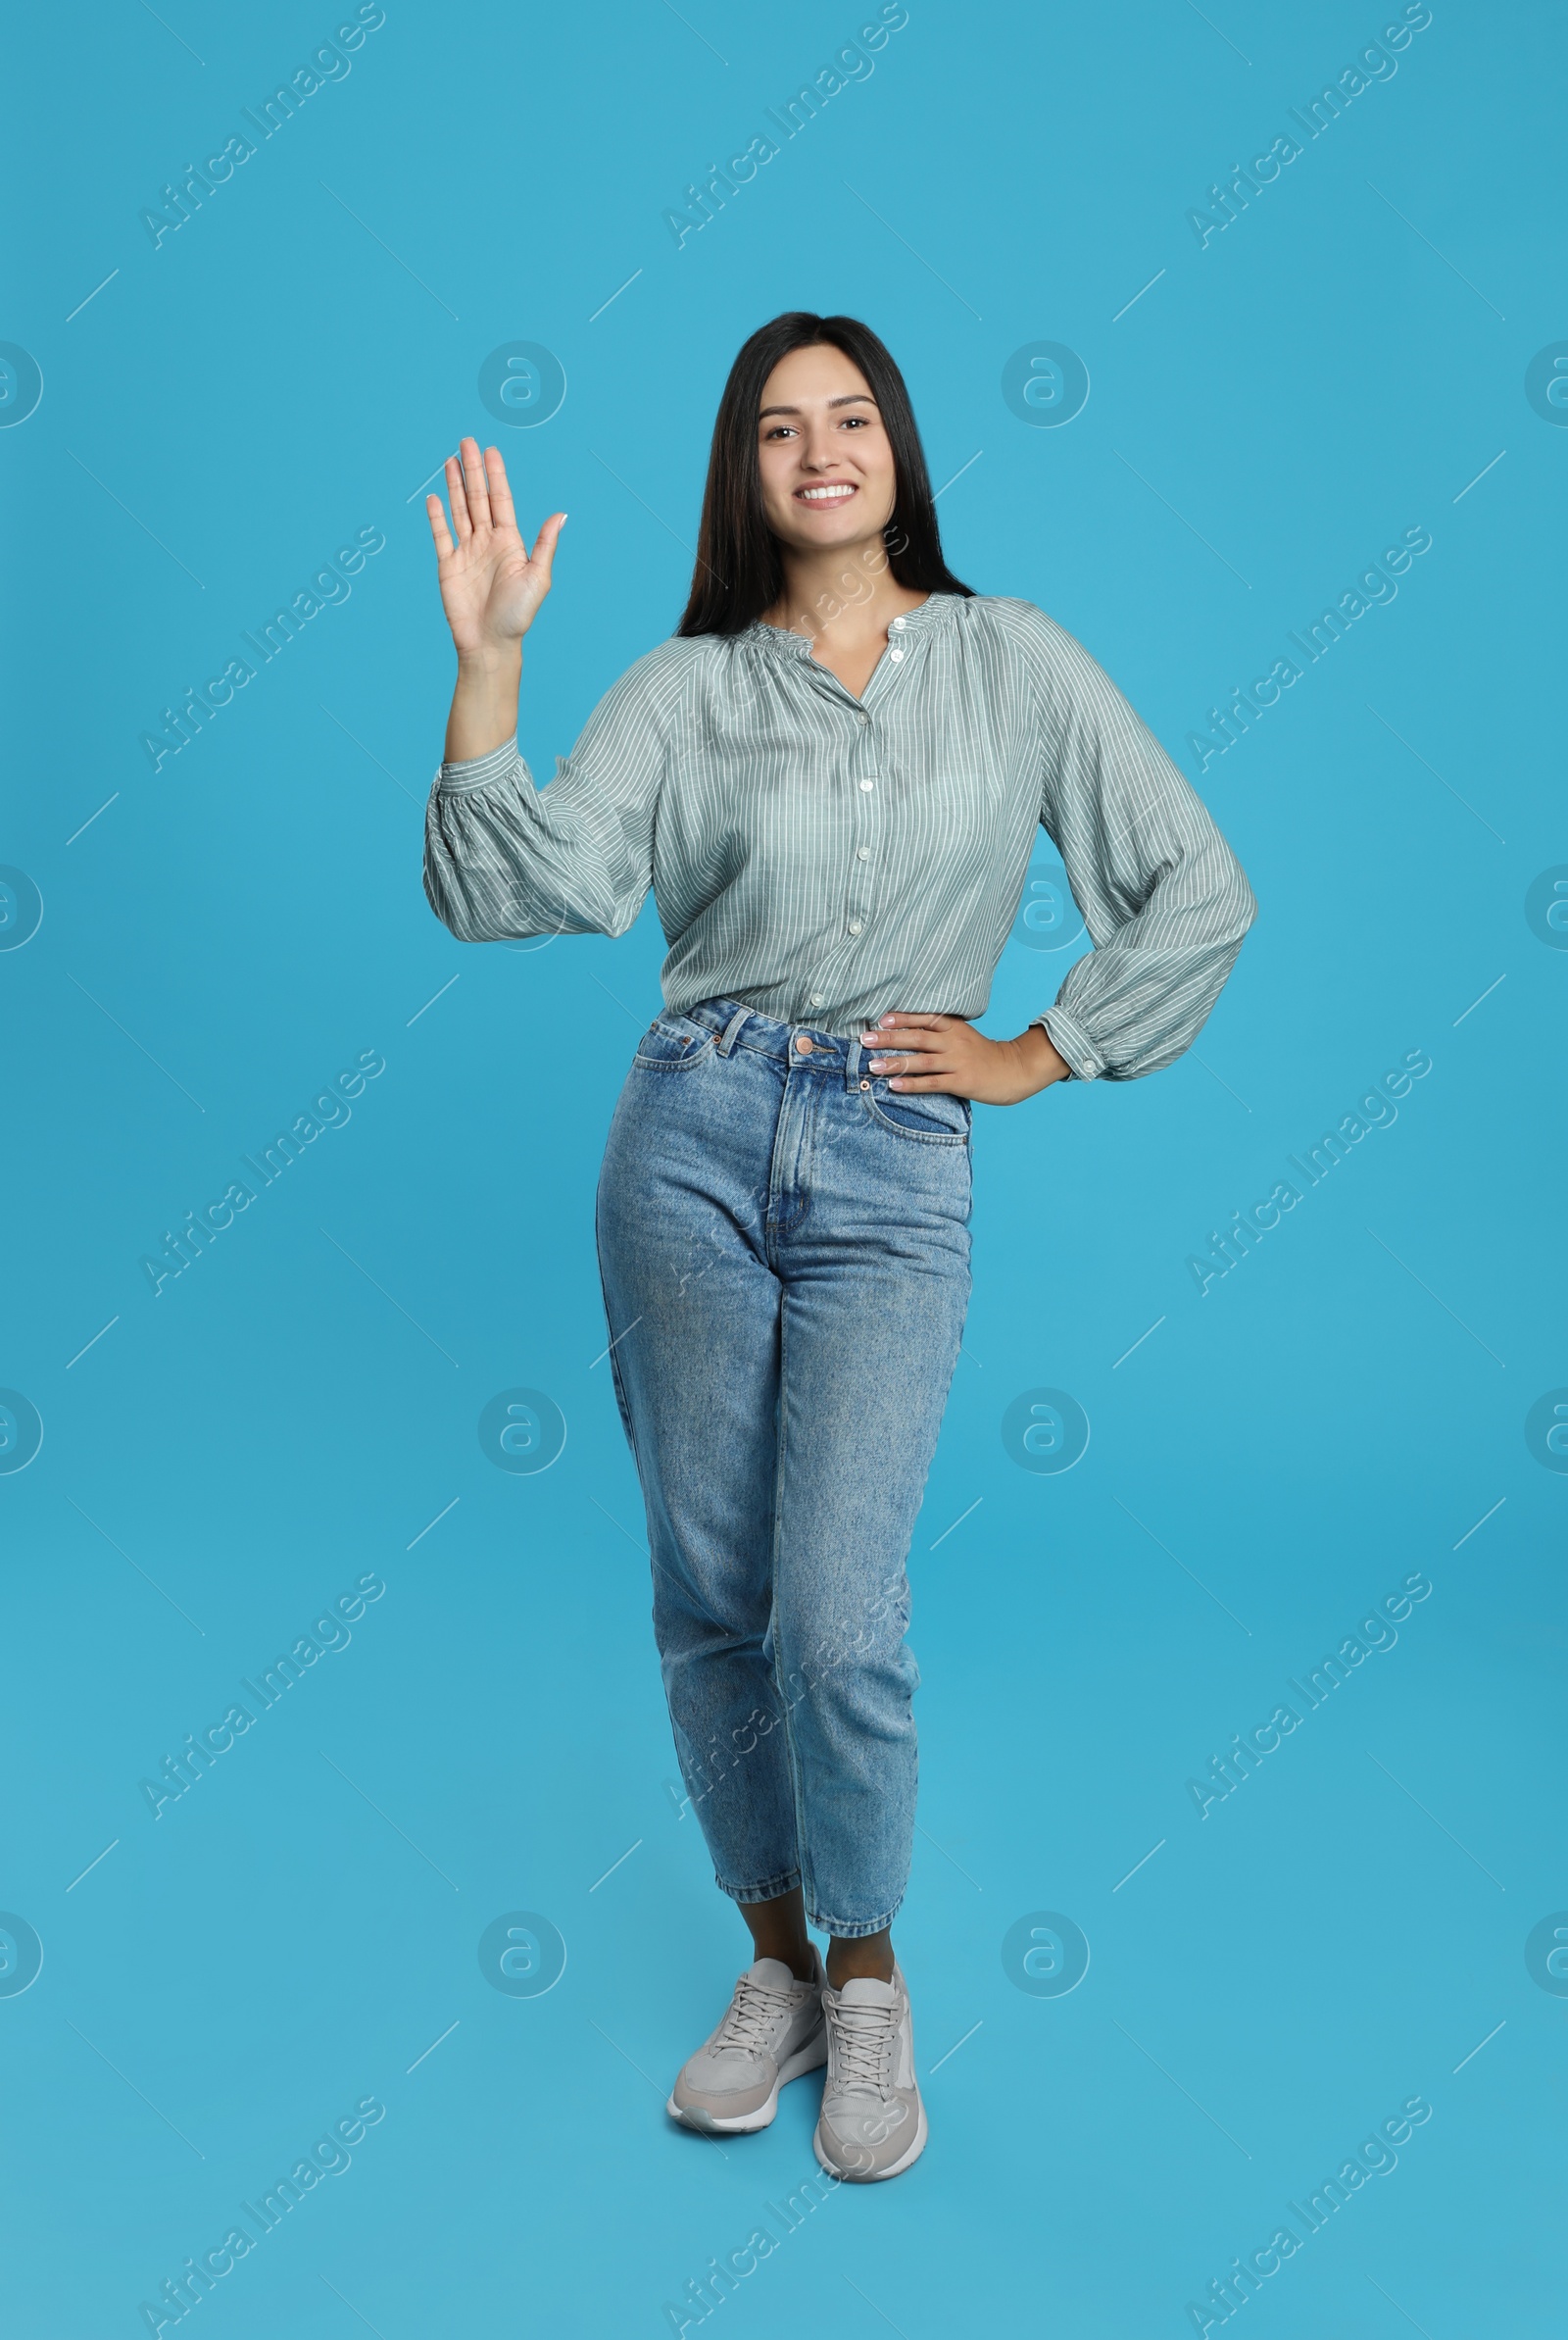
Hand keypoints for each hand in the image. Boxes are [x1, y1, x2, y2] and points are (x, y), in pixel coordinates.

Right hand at [426, 436, 564, 663]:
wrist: (489, 643)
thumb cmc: (517, 615)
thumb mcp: (537, 577)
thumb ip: (545, 544)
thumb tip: (561, 515)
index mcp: (510, 543)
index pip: (501, 500)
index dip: (496, 476)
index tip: (492, 451)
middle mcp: (488, 543)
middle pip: (478, 498)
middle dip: (473, 470)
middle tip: (467, 442)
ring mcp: (467, 552)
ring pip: (459, 510)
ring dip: (455, 485)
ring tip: (451, 460)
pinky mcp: (448, 565)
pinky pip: (441, 535)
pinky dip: (437, 516)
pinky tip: (435, 497)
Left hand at [861, 1012, 1069, 1104]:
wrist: (1015, 1070)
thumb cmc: (984, 1054)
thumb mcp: (964, 1035)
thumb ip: (940, 1032)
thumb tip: (906, 1032)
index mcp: (954, 1027)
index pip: (925, 1019)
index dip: (903, 1018)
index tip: (881, 1019)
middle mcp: (954, 1042)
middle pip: (917, 1038)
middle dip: (889, 1039)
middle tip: (866, 1039)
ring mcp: (958, 1062)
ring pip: (922, 1061)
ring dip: (895, 1063)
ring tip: (873, 1066)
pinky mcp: (962, 1082)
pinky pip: (933, 1083)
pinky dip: (912, 1084)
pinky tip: (895, 1086)